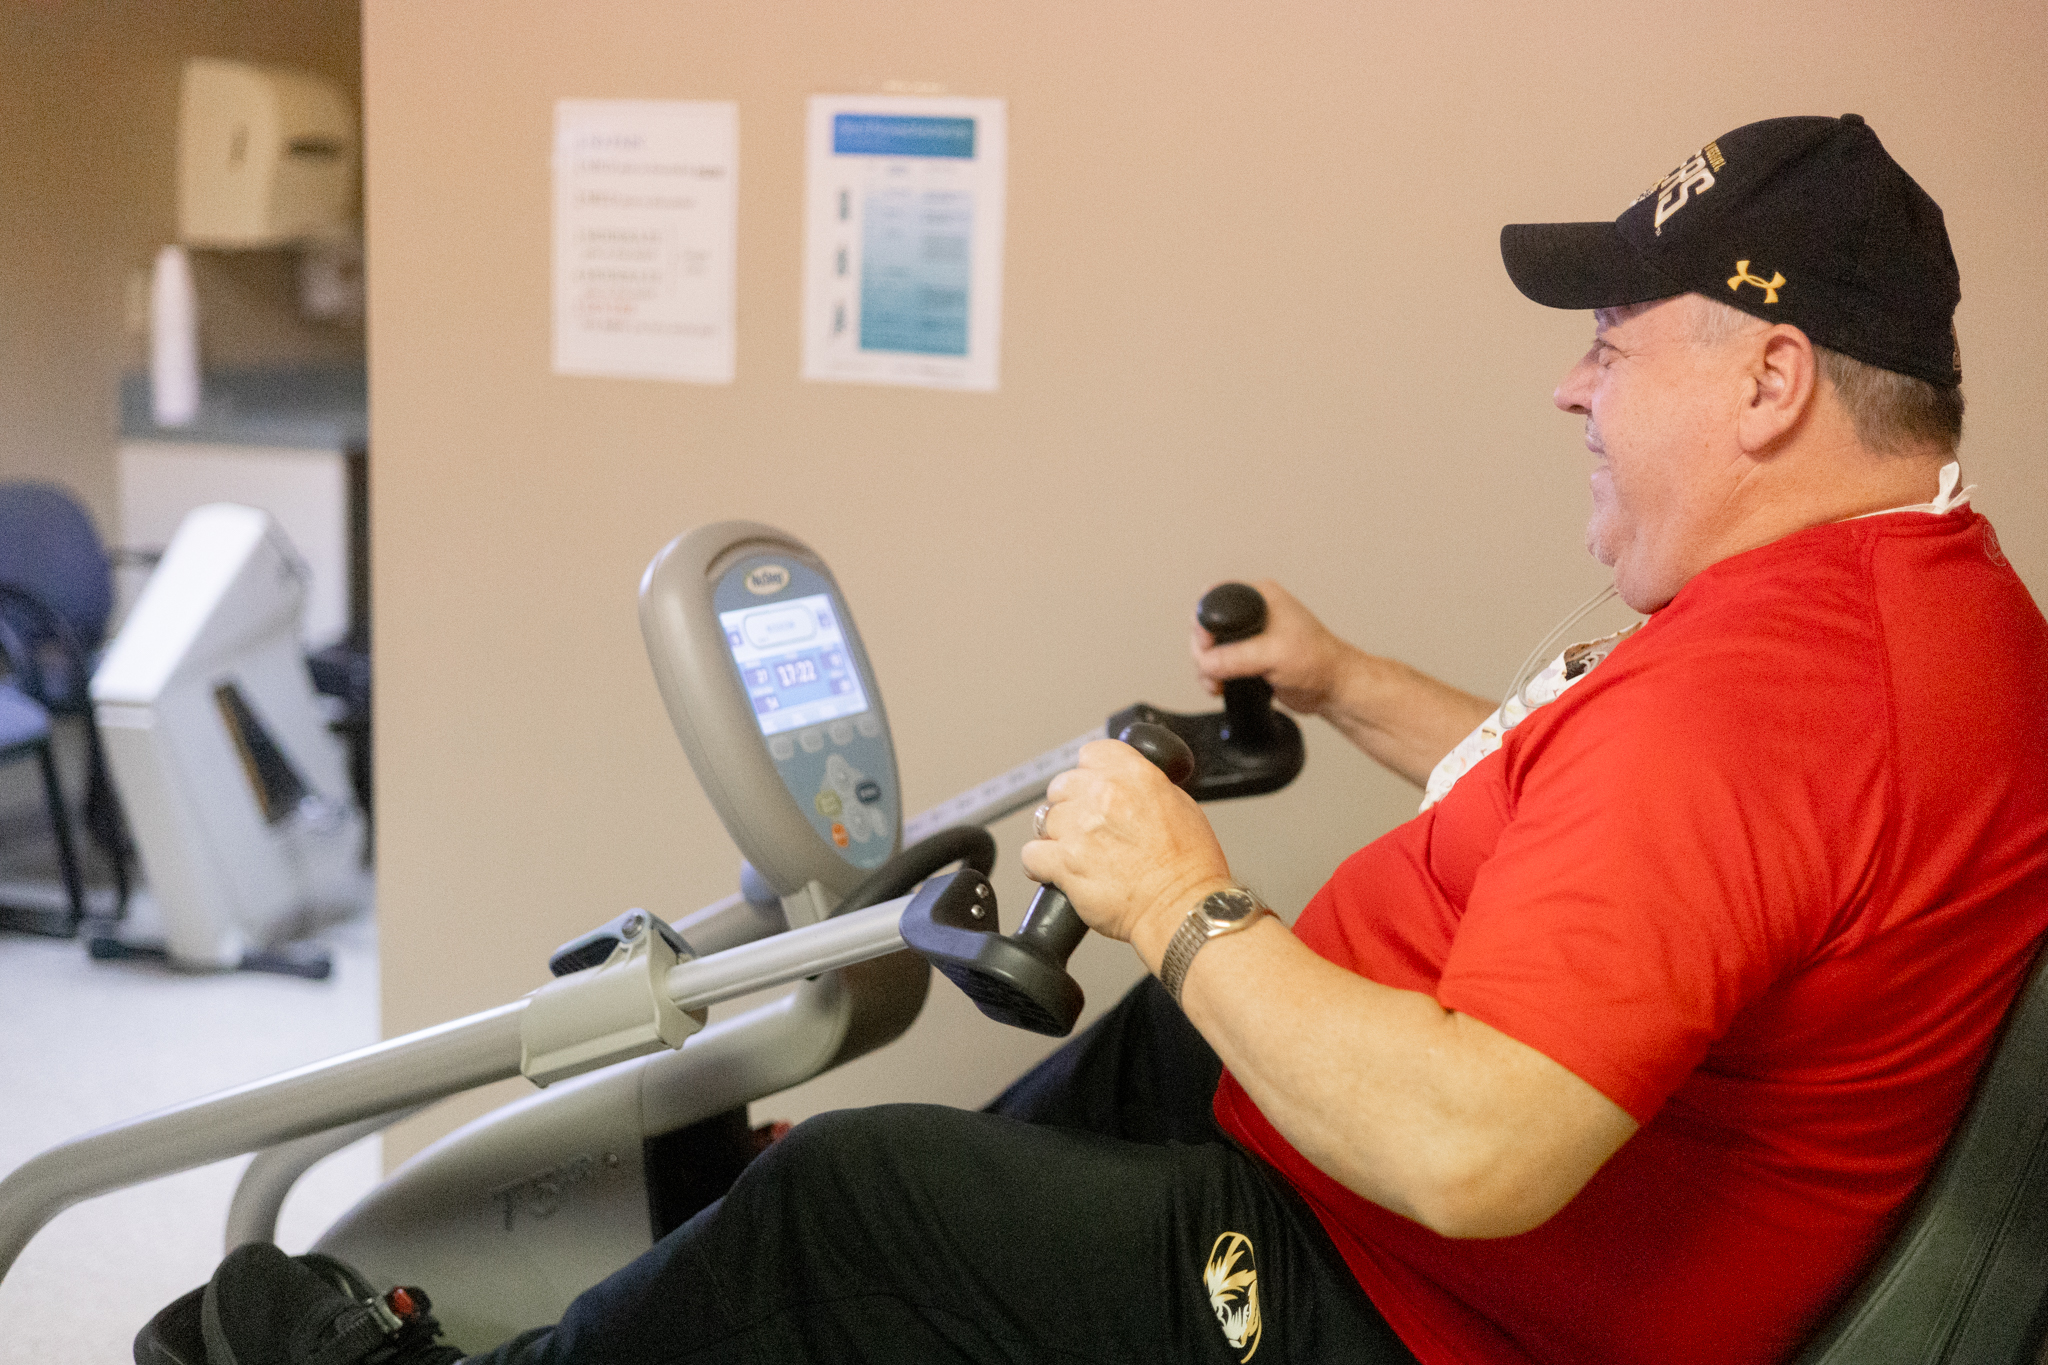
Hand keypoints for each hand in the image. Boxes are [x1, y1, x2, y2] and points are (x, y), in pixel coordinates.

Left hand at [1019, 739, 1232, 953]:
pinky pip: (1032, 854)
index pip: (1091, 754)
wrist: (1182, 907)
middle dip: (1071, 805)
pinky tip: (1053, 870)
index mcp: (1134, 775)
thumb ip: (1144, 788)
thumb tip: (1125, 788)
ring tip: (1076, 853)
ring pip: (1045, 819)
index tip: (1091, 788)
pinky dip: (1039, 863)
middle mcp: (1104, 795)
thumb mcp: (1181, 805)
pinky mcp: (1064, 862)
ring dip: (1057, 835)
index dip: (1089, 774)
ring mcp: (1081, 828)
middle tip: (1086, 826)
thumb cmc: (1190, 867)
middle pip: (1062, 786)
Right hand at [1190, 579, 1355, 717]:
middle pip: (1207, 625)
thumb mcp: (1273, 654)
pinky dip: (1214, 676)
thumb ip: (1236, 657)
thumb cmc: (1319, 661)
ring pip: (1210, 647)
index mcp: (1260, 596)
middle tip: (1212, 668)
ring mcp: (1250, 635)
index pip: (1213, 599)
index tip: (1207, 647)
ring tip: (1217, 682)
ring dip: (1207, 667)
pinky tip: (1221, 686)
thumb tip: (1207, 662)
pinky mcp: (1249, 656)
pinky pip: (1219, 663)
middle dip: (1203, 651)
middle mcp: (1253, 611)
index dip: (1203, 624)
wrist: (1332, 688)